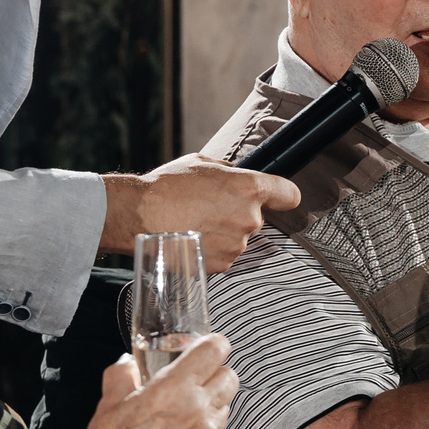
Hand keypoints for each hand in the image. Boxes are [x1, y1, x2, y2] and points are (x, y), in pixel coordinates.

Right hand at [77, 335, 236, 428]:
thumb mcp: (107, 406)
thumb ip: (121, 375)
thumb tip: (127, 363)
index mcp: (175, 388)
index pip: (214, 350)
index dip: (213, 343)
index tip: (207, 345)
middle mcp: (198, 409)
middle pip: (229, 376)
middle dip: (216, 371)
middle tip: (197, 376)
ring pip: (227, 404)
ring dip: (213, 399)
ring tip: (188, 406)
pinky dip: (206, 427)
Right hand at [101, 157, 301, 271]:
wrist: (139, 216)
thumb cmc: (167, 186)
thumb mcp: (201, 163)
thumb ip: (229, 172)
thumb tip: (237, 177)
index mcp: (249, 188)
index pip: (289, 194)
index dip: (284, 196)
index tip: (279, 199)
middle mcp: (249, 218)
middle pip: (257, 218)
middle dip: (237, 214)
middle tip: (208, 208)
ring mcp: (237, 245)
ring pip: (239, 238)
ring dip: (223, 233)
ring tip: (194, 223)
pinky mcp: (222, 265)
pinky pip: (224, 256)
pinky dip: (211, 249)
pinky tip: (191, 238)